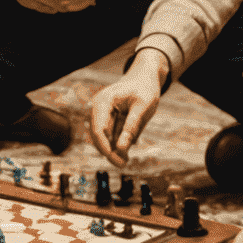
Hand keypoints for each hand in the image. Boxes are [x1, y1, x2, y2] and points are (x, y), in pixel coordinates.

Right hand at [88, 47, 167, 164]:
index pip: (98, 129)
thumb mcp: (143, 108)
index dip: (105, 147)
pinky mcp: (106, 119)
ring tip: (126, 160)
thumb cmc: (145, 89)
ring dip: (113, 150)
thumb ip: (131, 128)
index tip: (117, 160)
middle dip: (109, 151)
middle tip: (124, 164)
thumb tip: (122, 149)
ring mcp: (100, 113)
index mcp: (103, 101)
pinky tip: (125, 152)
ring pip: (103, 138)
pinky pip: (109, 135)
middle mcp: (97, 107)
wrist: (144, 77)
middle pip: (97, 135)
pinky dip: (116, 144)